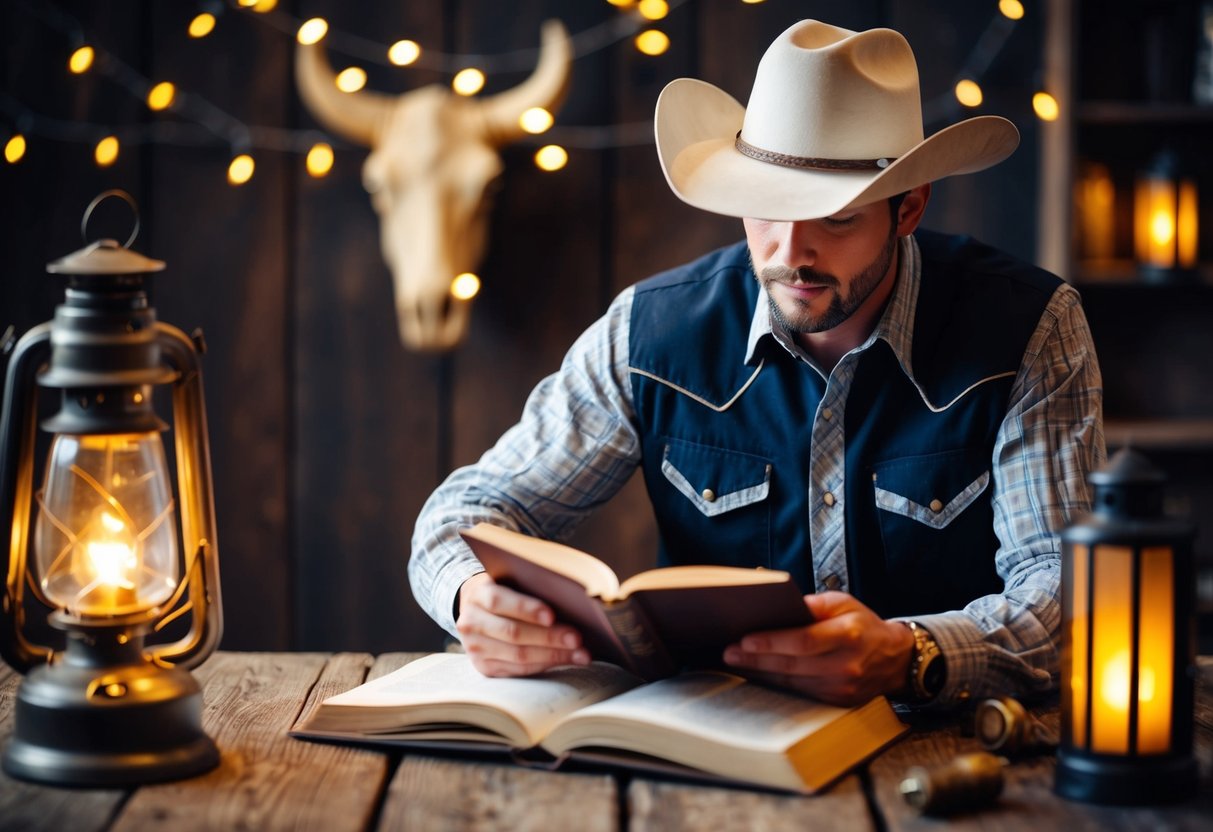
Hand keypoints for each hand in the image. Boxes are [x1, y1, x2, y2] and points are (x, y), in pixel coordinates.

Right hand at [455, 572, 589, 676]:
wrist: (475, 610)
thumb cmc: (504, 591)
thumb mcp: (509, 581)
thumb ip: (530, 588)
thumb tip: (569, 603)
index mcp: (477, 595)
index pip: (499, 601)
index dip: (527, 609)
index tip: (552, 615)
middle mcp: (471, 623)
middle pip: (513, 633)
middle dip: (549, 637)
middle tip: (577, 638)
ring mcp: (475, 649)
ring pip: (518, 656)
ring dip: (554, 656)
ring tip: (581, 654)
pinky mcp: (485, 667)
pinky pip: (519, 670)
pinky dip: (545, 665)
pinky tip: (566, 660)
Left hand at [722, 591, 913, 705]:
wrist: (894, 658)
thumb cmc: (862, 624)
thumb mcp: (843, 603)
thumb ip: (812, 605)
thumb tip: (779, 606)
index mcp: (848, 634)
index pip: (804, 641)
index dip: (772, 641)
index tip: (745, 639)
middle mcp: (846, 665)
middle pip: (793, 665)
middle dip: (756, 659)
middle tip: (729, 652)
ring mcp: (843, 688)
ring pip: (793, 682)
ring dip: (760, 673)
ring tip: (736, 662)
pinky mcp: (838, 702)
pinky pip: (800, 693)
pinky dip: (775, 684)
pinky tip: (758, 674)